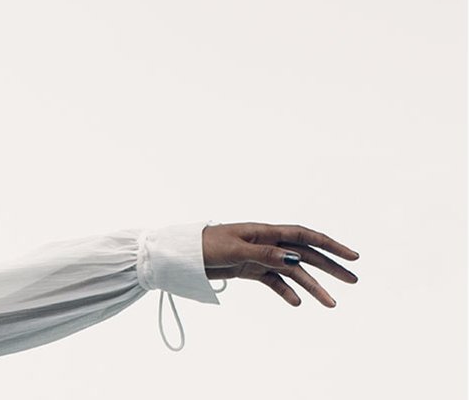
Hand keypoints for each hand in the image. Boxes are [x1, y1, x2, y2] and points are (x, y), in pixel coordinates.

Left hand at [201, 222, 359, 306]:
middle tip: (353, 281)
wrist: (182, 255)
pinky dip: (286, 292)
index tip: (352, 256)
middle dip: (331, 267)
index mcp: (267, 232)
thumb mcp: (235, 249)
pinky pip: (274, 282)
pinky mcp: (251, 270)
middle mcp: (268, 243)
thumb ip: (265, 254)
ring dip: (312, 287)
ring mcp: (261, 257)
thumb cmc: (205, 245)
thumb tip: (295, 257)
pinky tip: (297, 303)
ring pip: (293, 273)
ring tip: (330, 304)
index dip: (330, 245)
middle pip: (306, 255)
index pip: (306, 236)